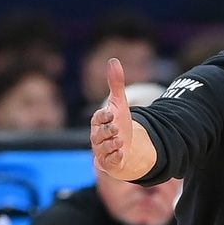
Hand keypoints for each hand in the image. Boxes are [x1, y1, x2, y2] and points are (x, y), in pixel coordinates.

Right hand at [91, 57, 132, 176]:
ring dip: (111, 144)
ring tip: (120, 141)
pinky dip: (115, 158)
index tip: (112, 113)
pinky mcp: (108, 163)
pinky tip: (122, 154)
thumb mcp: (119, 103)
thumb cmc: (119, 123)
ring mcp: (102, 151)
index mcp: (98, 121)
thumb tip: (113, 61)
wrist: (126, 146)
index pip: (98, 118)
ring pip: (103, 148)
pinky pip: (109, 162)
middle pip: (99, 134)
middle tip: (116, 129)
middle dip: (107, 131)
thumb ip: (116, 84)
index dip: (104, 116)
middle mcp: (97, 137)